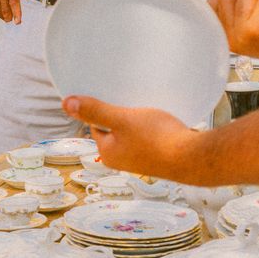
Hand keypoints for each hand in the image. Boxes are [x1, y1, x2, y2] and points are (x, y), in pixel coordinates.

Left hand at [62, 95, 195, 178]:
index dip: (104, 108)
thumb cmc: (157, 138)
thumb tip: (65, 103)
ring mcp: (140, 161)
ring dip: (138, 121)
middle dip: (122, 114)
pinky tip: (161, 122)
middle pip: (114, 128)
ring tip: (149, 111)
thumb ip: (95, 111)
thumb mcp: (122, 119)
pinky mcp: (157, 158)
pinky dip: (152, 129)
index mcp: (108, 153)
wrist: (193, 157)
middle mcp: (121, 160)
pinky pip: (147, 138)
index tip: (115, 97)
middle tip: (133, 102)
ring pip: (132, 133)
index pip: (96, 124)